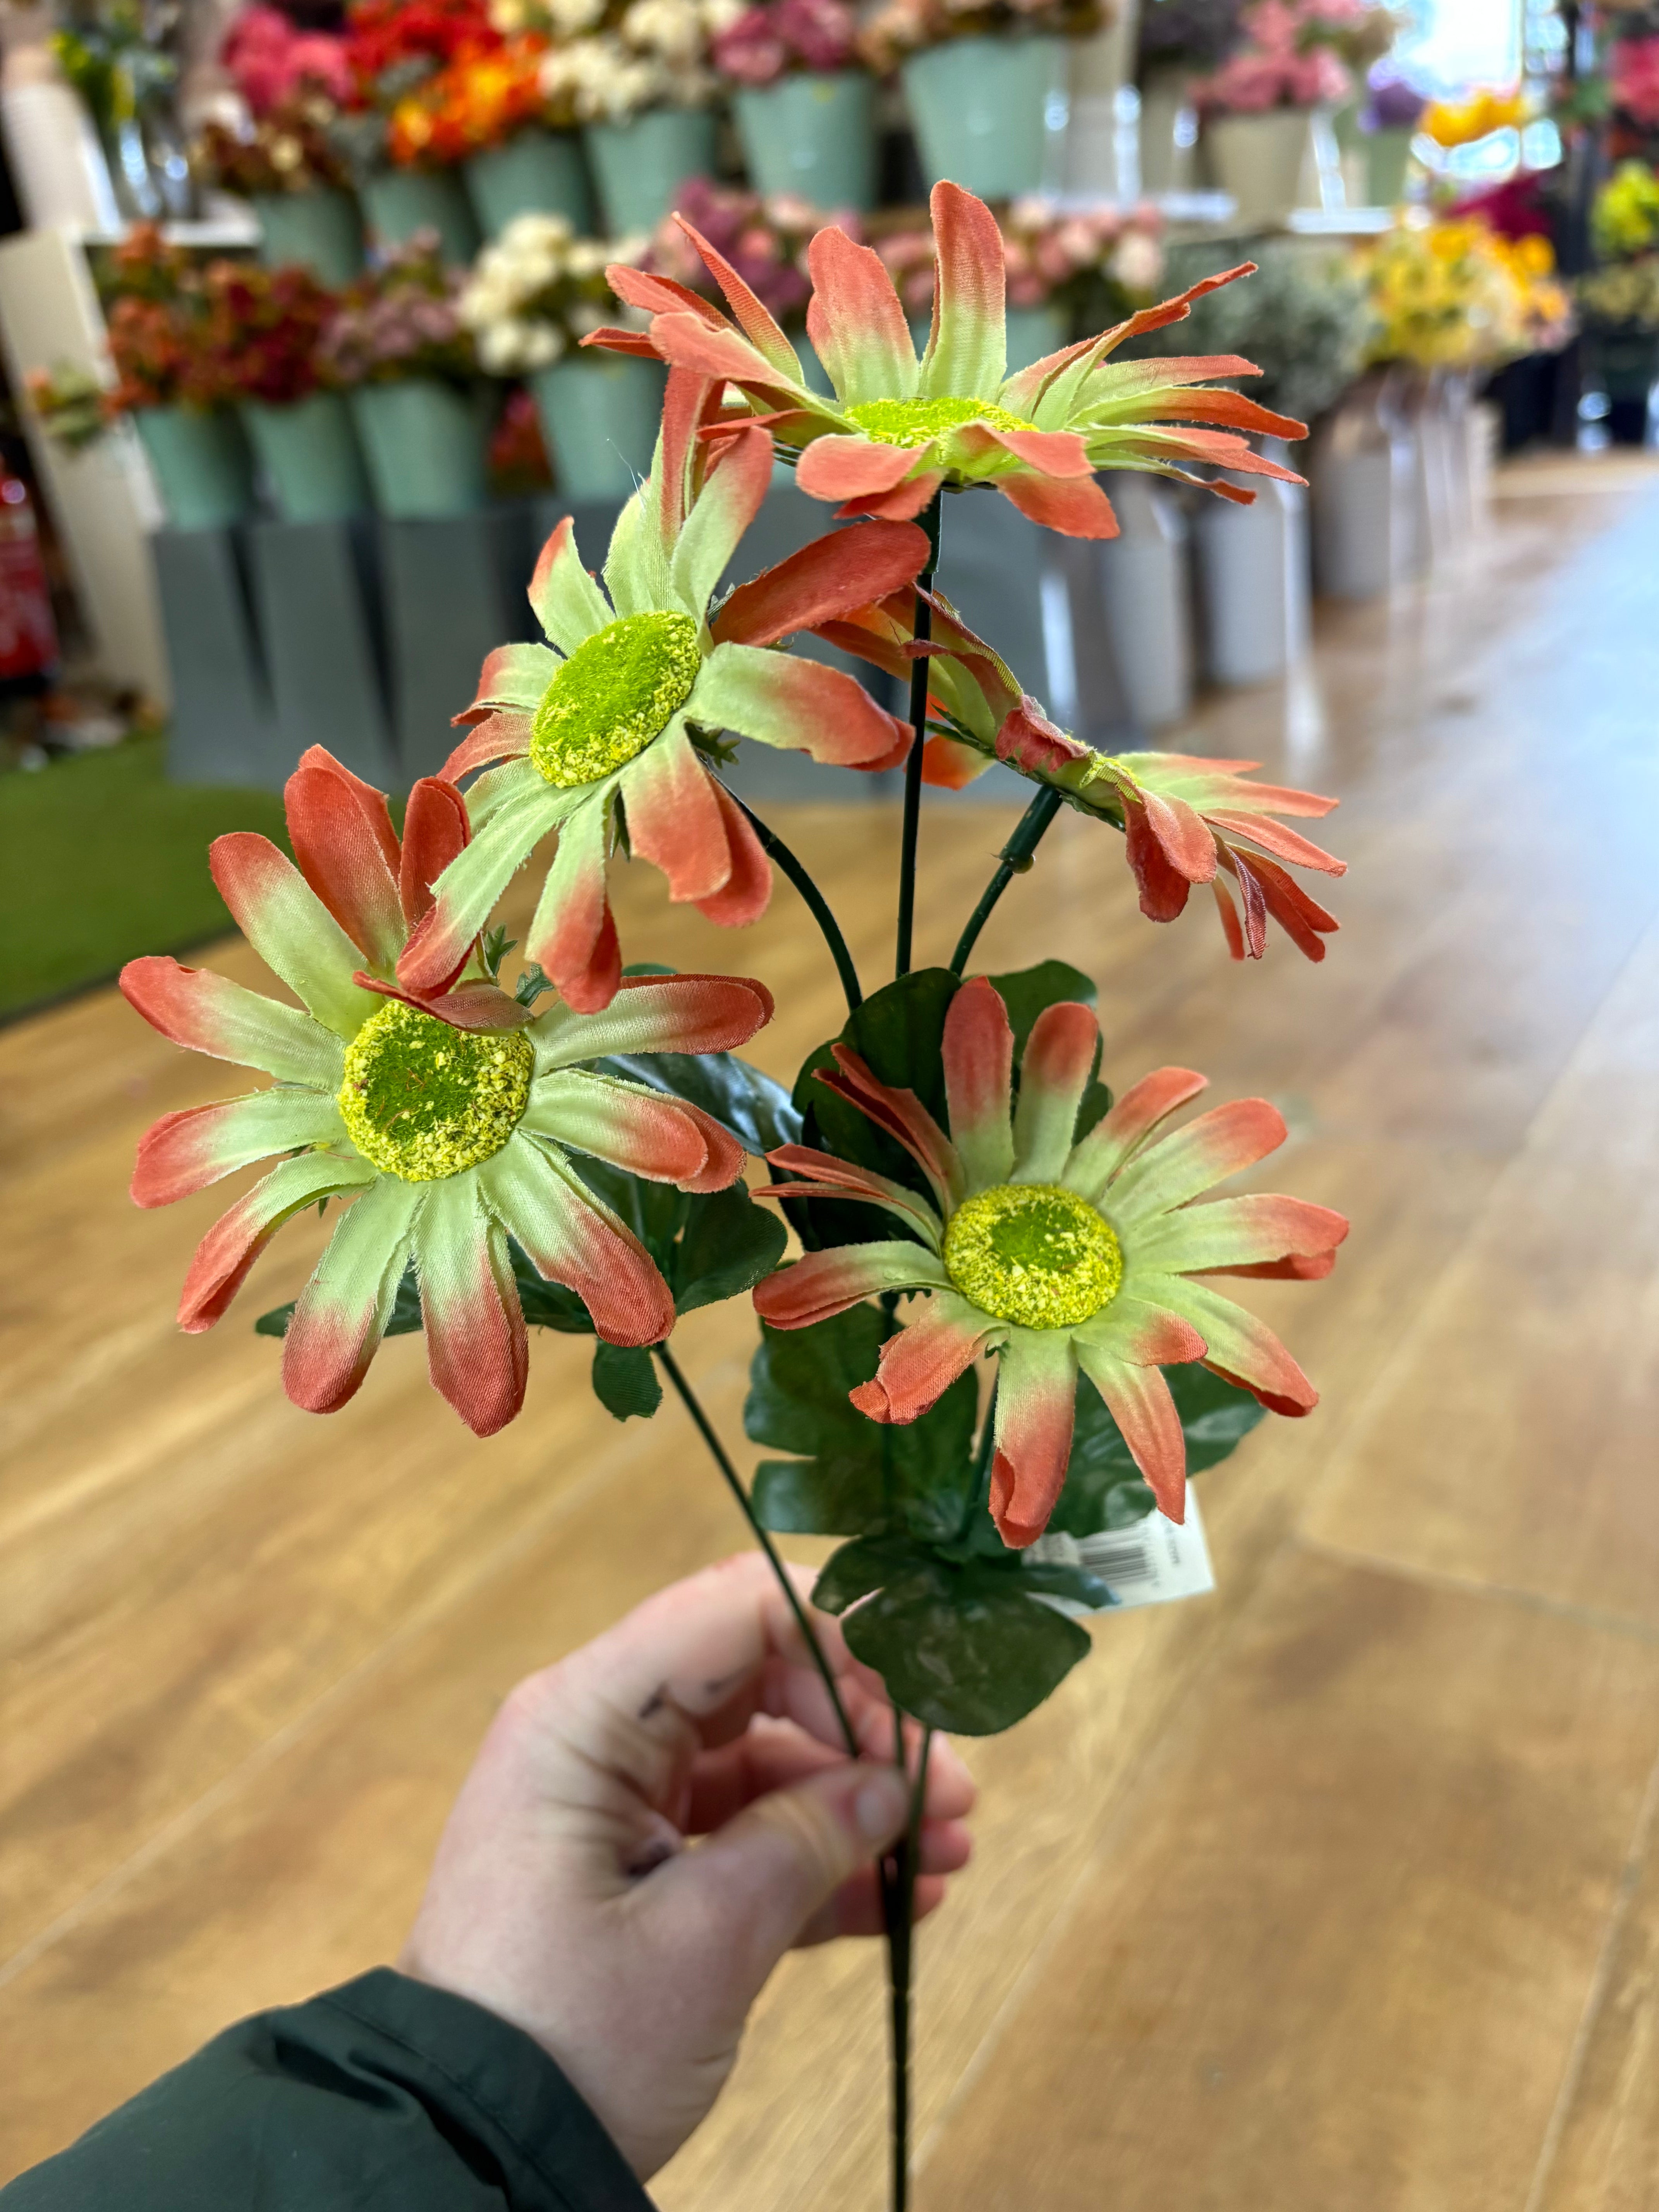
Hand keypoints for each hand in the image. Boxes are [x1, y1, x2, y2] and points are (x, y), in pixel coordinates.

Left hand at [399, 1551, 975, 2178]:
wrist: (473, 2154)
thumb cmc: (566, 2036)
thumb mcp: (704, 1938)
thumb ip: (804, 1843)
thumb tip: (892, 1786)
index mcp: (586, 1718)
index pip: (732, 1612)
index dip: (839, 1637)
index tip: (920, 1700)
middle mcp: (601, 1740)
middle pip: (758, 1683)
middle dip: (865, 1730)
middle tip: (949, 1791)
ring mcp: (621, 1807)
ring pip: (763, 1765)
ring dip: (858, 1802)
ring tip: (947, 1850)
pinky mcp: (640, 1872)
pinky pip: (745, 1837)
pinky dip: (821, 1860)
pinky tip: (903, 1893)